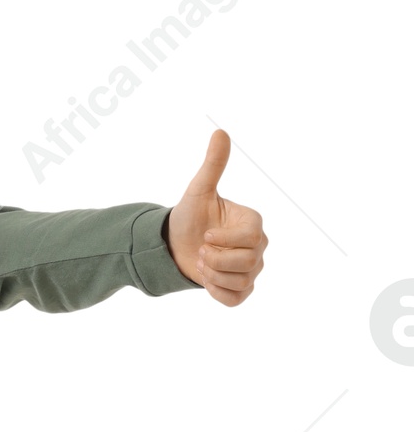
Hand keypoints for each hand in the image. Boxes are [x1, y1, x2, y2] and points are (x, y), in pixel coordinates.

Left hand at [166, 131, 266, 306]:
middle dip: (216, 259)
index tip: (205, 236)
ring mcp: (251, 269)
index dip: (225, 241)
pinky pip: (237, 299)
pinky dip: (218, 293)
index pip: (252, 238)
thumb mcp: (198, 191)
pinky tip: (204, 280)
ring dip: (214, 275)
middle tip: (199, 251)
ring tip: (200, 263)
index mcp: (252, 223)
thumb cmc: (189, 217)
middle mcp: (258, 246)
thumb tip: (220, 132)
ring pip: (243, 281)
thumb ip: (213, 165)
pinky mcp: (240, 289)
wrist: (173, 246)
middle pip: (248, 262)